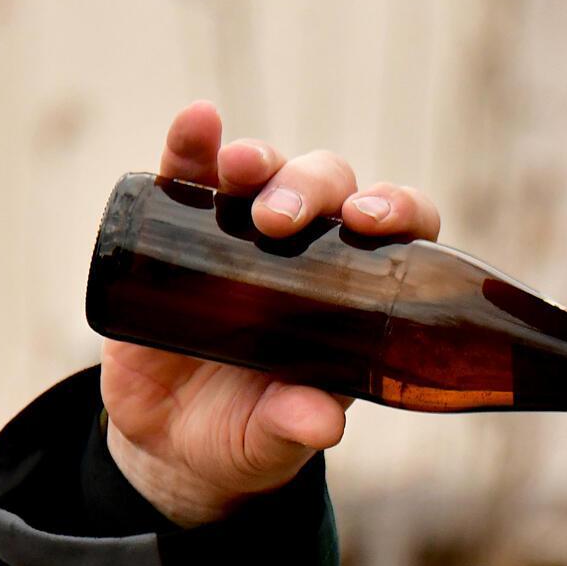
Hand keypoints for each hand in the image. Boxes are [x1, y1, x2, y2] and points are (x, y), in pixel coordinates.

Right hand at [101, 102, 442, 525]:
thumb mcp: (270, 439)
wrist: (169, 442)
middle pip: (329, 189)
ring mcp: (242, 233)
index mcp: (352, 291)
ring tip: (241, 170)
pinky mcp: (180, 230)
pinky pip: (189, 174)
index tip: (376, 223)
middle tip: (280, 223)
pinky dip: (192, 144)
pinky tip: (197, 123)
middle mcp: (307, 249)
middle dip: (311, 190)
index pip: (396, 230)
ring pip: (267, 171)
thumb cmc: (244, 434)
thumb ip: (294, 427)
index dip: (397, 210)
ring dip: (260, 160)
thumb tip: (322, 424)